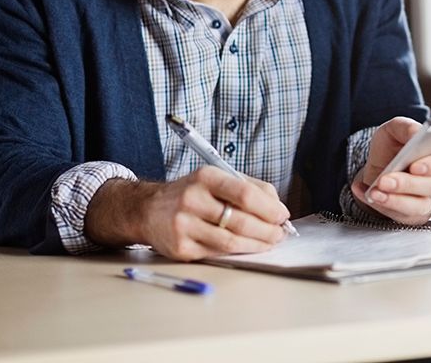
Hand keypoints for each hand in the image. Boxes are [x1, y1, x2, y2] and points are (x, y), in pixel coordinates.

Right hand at [86, 168, 289, 260]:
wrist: (148, 210)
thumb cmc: (192, 193)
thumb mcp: (216, 179)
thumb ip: (249, 187)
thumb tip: (277, 207)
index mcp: (206, 177)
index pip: (245, 193)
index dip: (269, 208)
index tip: (283, 215)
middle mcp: (192, 200)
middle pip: (241, 221)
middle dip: (267, 230)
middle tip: (280, 234)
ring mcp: (184, 225)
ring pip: (231, 242)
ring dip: (257, 245)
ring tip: (270, 243)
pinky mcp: (180, 248)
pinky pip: (217, 253)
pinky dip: (237, 252)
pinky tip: (247, 248)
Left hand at [351, 117, 430, 224]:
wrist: (377, 166)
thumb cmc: (393, 147)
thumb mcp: (395, 129)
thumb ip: (406, 127)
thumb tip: (416, 134)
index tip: (417, 164)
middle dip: (409, 183)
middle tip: (388, 179)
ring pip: (420, 205)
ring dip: (395, 198)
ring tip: (377, 188)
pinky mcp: (416, 215)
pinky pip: (404, 215)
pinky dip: (385, 205)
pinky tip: (372, 194)